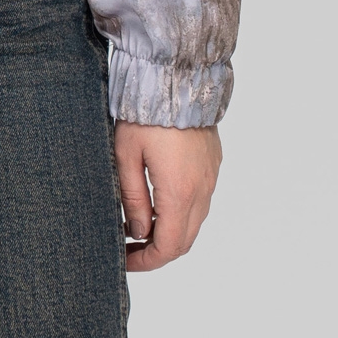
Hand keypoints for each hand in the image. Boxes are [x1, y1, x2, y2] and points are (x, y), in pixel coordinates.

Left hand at [114, 121, 220, 272]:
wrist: (177, 77)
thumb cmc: (146, 113)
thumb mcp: (126, 156)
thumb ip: (133, 199)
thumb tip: (139, 232)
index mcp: (179, 192)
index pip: (169, 247)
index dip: (146, 261)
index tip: (125, 259)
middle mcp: (202, 189)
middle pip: (185, 240)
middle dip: (157, 250)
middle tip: (129, 246)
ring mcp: (210, 177)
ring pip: (194, 221)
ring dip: (170, 231)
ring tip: (138, 222)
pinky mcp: (212, 163)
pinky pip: (200, 200)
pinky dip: (181, 211)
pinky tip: (157, 199)